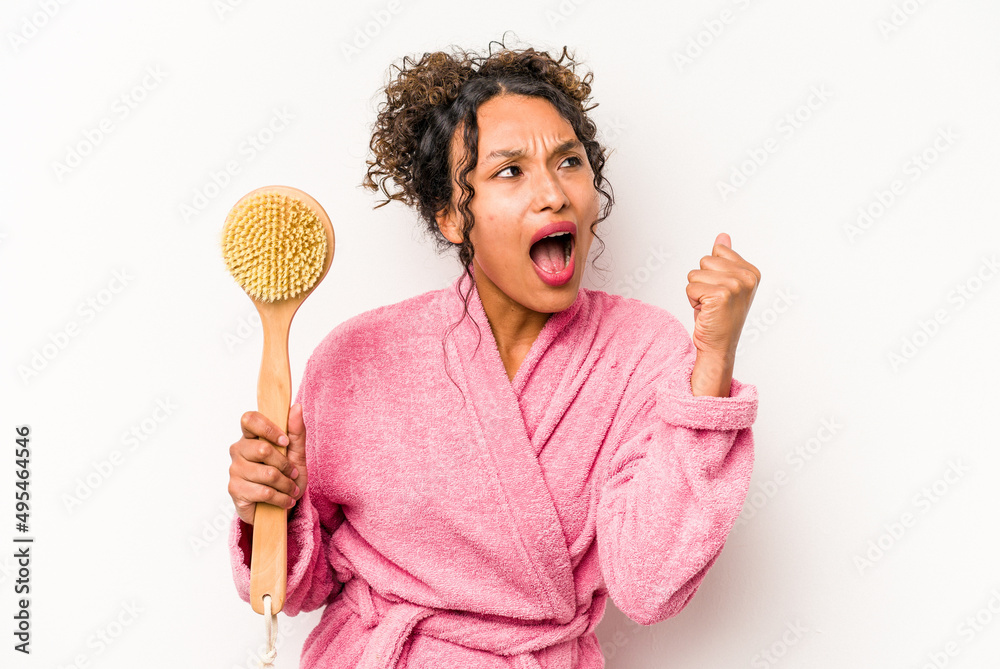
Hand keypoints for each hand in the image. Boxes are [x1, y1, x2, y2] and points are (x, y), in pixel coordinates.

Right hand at [228, 404, 307, 525]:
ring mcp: (234, 470)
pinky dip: (281, 498)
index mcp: (251, 436)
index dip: (268, 428)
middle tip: (294, 474)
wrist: (279, 508)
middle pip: (262, 449)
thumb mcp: (296, 454)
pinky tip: (285, 501)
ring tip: (291, 490)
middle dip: (285, 464)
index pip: (249, 419)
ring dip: (286, 484)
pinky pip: (264, 492)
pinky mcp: (235, 490)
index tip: (285, 441)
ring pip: (267, 473)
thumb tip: (296, 407)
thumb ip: (296, 432)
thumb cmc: (286, 477)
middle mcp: (239, 450)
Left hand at [686, 233, 760, 394]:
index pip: (718, 251)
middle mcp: (747, 278)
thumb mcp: (725, 283)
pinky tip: (705, 312)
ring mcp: (735, 286)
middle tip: (713, 300)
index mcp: (752, 272)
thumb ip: (725, 259)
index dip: (712, 271)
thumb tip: (723, 236)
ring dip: (696, 291)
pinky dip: (692, 301)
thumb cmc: (720, 316)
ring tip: (709, 306)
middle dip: (702, 281)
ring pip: (695, 274)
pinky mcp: (720, 296)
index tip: (721, 290)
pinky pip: (690, 287)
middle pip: (705, 261)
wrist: (719, 346)